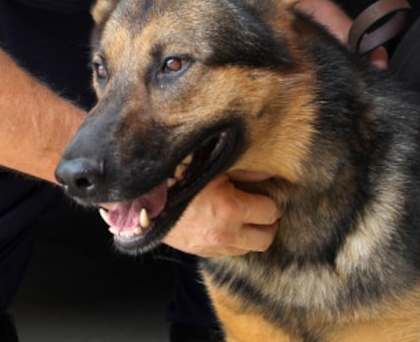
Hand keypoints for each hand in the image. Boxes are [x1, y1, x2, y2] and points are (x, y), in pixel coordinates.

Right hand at [163, 172, 279, 257]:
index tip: (266, 195)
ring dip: (251, 235)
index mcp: (231, 208)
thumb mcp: (213, 166)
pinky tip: (227, 226)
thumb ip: (244, 171)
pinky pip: (229, 253)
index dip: (271, 202)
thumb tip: (269, 172)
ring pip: (248, 249)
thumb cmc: (180, 176)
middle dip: (268, 224)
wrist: (147, 198)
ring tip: (246, 218)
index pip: (270, 212)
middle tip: (263, 211)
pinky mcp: (202, 253)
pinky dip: (234, 242)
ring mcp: (214, 246)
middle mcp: (226, 232)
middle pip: (266, 238)